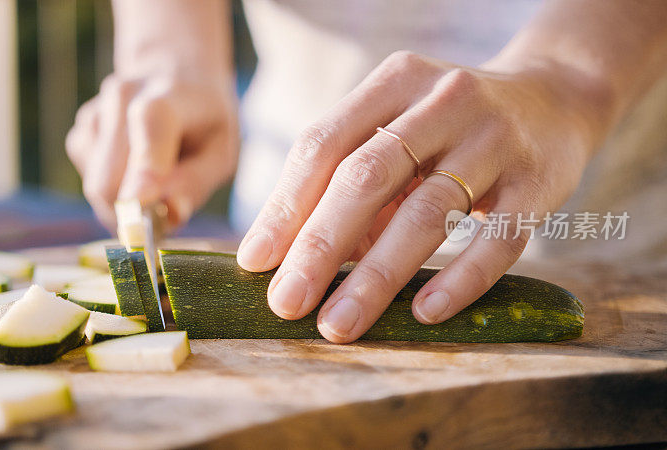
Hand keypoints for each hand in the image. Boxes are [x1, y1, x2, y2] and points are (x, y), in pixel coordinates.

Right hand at [66, 74, 237, 229]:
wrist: (174, 76)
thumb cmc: (204, 121)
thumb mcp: (220, 151)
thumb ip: (197, 182)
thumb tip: (172, 212)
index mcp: (169, 95)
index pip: (150, 124)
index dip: (144, 167)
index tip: (141, 203)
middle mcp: (122, 97)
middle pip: (110, 177)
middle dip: (134, 212)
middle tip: (165, 215)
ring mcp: (95, 113)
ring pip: (97, 186)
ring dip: (126, 202)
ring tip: (157, 182)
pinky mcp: (80, 131)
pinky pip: (90, 181)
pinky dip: (115, 190)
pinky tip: (136, 168)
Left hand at [237, 50, 604, 342]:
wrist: (555, 101)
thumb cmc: (450, 129)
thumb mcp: (398, 133)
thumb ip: (352, 185)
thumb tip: (297, 259)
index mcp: (393, 84)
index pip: (323, 144)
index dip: (285, 206)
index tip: (255, 262)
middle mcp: (442, 100)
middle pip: (366, 177)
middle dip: (319, 246)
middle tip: (286, 303)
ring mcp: (495, 138)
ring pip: (427, 212)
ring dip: (376, 275)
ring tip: (339, 323)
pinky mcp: (540, 180)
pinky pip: (498, 239)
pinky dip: (459, 279)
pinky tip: (424, 313)